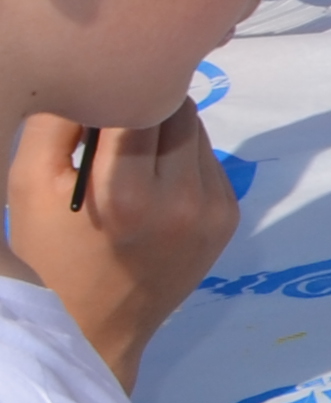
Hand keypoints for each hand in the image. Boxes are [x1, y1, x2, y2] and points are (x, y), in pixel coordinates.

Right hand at [7, 107, 236, 388]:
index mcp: (126, 194)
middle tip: (117, 117)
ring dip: (167, 129)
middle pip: (178, 111)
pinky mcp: (230, 217)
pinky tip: (154, 182)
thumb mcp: (29, 188)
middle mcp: (182, 199)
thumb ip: (57, 125)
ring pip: (197, 131)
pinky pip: (209, 161)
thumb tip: (95, 73)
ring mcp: (214, 209)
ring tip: (131, 154)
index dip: (125, 88)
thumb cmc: (49, 256)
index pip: (143, 103)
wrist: (94, 329)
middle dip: (147, 106)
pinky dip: (184, 158)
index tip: (109, 86)